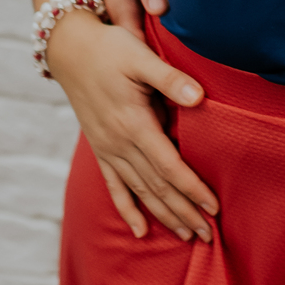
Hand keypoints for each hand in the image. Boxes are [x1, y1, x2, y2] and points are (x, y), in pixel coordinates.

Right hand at [46, 11, 217, 242]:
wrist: (70, 49)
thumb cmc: (111, 48)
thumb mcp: (141, 56)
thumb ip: (170, 79)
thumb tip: (199, 98)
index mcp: (133, 124)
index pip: (169, 166)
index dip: (192, 189)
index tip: (214, 208)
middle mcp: (119, 143)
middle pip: (157, 187)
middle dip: (184, 212)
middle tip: (209, 236)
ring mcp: (107, 148)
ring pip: (140, 191)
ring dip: (164, 215)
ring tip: (187, 236)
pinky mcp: (100, 148)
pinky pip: (114, 185)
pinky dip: (128, 209)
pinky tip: (140, 231)